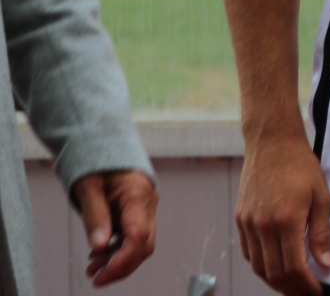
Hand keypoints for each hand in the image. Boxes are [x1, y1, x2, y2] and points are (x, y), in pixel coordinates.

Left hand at [72, 170, 156, 286]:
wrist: (103, 142)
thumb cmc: (95, 160)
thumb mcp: (88, 187)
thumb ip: (95, 217)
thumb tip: (98, 247)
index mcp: (138, 194)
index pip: (138, 235)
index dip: (122, 260)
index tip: (102, 275)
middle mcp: (148, 202)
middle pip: (144, 244)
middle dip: (122, 266)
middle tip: (96, 279)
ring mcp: (145, 207)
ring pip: (140, 243)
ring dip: (119, 260)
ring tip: (92, 269)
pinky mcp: (138, 210)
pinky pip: (133, 235)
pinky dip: (118, 249)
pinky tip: (99, 255)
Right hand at [235, 134, 329, 295]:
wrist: (272, 142)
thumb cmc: (300, 166)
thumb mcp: (321, 196)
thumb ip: (321, 232)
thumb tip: (325, 263)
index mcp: (286, 220)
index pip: (294, 267)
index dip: (305, 285)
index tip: (316, 290)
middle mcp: (263, 225)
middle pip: (273, 273)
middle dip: (291, 288)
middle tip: (305, 292)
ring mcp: (248, 223)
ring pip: (258, 266)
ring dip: (274, 281)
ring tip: (292, 285)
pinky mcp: (240, 218)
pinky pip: (248, 252)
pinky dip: (261, 265)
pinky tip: (275, 266)